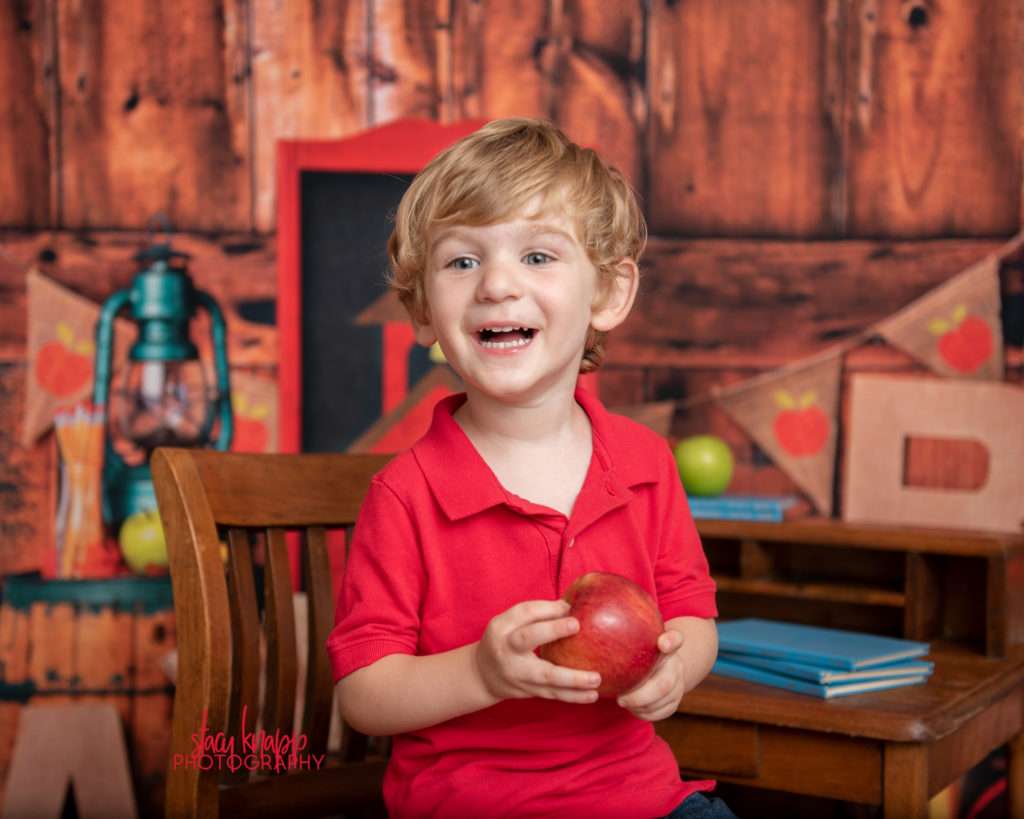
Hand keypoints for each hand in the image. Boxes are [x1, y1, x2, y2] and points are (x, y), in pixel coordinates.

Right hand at [473, 600, 602, 703]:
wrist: (482, 675)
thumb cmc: (503, 639)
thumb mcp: (509, 621)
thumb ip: (536, 612)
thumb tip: (569, 606)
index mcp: (503, 630)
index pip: (524, 615)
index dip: (547, 613)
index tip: (571, 613)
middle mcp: (508, 653)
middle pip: (530, 646)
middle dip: (554, 639)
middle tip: (577, 629)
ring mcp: (519, 677)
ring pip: (547, 681)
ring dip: (573, 682)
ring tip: (596, 680)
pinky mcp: (530, 692)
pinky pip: (553, 694)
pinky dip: (573, 697)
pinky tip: (592, 695)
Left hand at [616, 629, 685, 720]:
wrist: (662, 667)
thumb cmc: (639, 649)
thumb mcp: (634, 637)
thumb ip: (619, 628)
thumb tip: (582, 616)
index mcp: (668, 645)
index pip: (675, 639)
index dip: (671, 641)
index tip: (661, 643)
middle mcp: (676, 665)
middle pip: (665, 683)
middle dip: (643, 695)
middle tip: (620, 699)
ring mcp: (678, 684)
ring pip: (664, 701)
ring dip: (642, 706)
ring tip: (622, 702)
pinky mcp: (675, 701)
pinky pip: (662, 711)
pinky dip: (645, 713)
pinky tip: (631, 708)